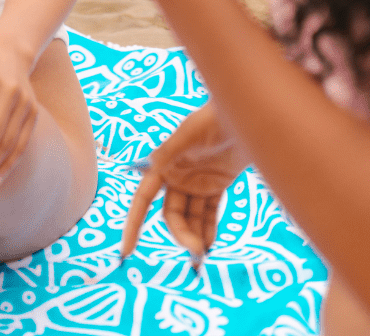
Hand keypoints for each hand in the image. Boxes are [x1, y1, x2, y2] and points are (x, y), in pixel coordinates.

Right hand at [121, 103, 249, 266]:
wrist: (242, 116)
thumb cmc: (211, 119)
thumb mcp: (188, 133)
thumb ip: (169, 151)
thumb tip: (148, 167)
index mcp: (164, 165)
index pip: (143, 199)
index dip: (133, 224)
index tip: (126, 251)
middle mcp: (176, 176)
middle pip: (171, 215)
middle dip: (180, 234)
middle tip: (196, 252)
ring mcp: (196, 183)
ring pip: (190, 218)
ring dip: (195, 236)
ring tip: (204, 253)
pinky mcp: (215, 185)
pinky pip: (208, 213)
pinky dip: (208, 229)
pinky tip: (210, 243)